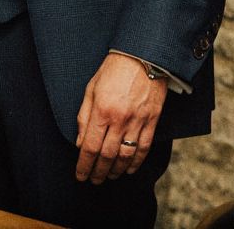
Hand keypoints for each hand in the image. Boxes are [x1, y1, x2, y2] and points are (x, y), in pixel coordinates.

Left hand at [75, 53, 167, 183]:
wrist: (145, 53)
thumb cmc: (115, 68)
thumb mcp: (91, 88)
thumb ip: (84, 117)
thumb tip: (80, 143)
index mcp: (102, 111)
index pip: (89, 148)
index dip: (83, 166)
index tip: (81, 175)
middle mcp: (120, 118)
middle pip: (107, 156)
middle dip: (98, 172)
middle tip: (94, 180)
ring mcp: (138, 119)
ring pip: (126, 155)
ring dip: (116, 170)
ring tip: (110, 176)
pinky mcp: (153, 118)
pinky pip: (145, 146)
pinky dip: (137, 161)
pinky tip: (130, 168)